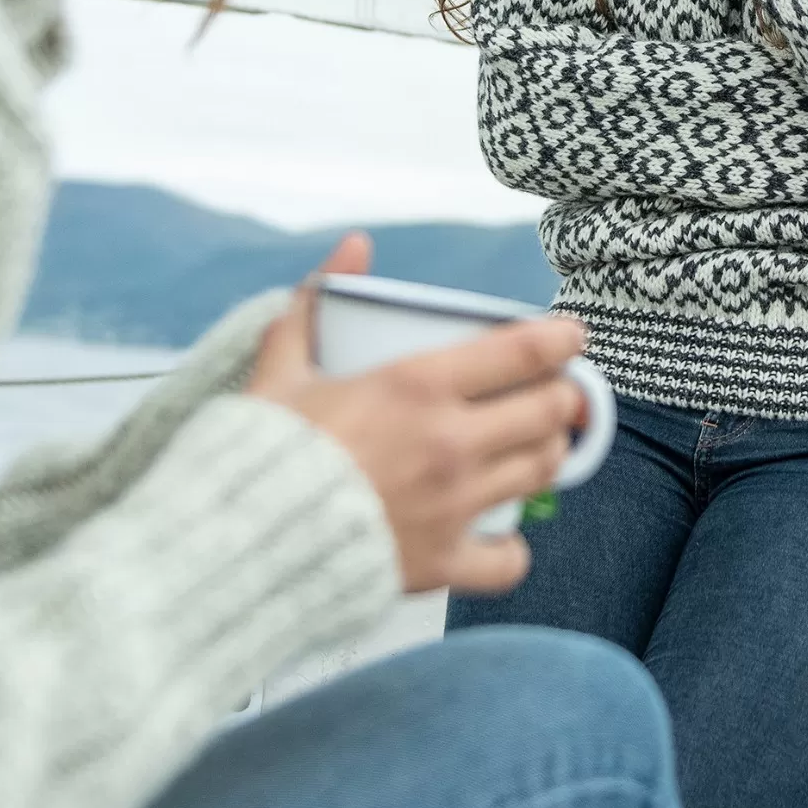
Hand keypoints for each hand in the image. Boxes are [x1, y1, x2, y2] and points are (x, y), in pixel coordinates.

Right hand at [250, 233, 588, 595]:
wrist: (234, 543)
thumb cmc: (260, 449)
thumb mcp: (282, 361)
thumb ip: (320, 299)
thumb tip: (355, 245)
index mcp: (416, 385)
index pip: (523, 351)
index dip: (562, 339)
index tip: (572, 337)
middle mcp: (449, 442)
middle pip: (549, 411)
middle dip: (564, 396)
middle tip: (556, 392)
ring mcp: (452, 505)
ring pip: (541, 471)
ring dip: (549, 452)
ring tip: (536, 444)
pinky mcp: (441, 562)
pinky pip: (510, 559)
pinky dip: (512, 545)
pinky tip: (498, 531)